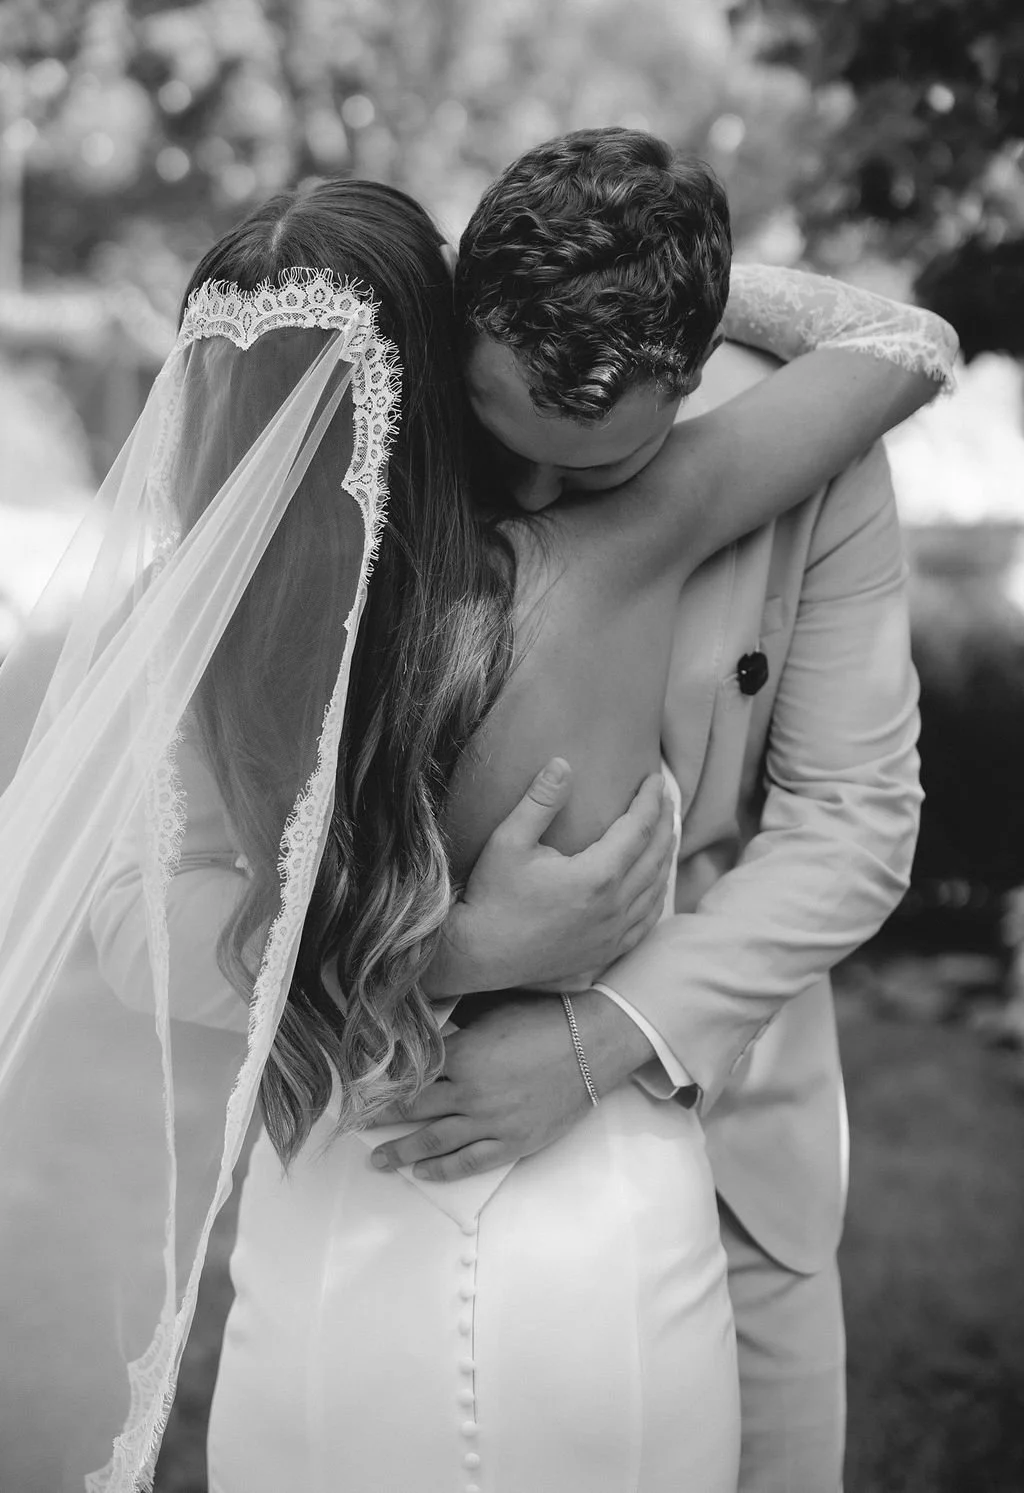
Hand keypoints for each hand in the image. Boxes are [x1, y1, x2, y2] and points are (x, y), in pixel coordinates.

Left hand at [368, 991, 655, 1180]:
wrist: (593, 1044)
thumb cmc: (544, 1018)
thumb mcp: (492, 1010)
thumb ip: (456, 1022)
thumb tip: (426, 1022)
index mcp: (461, 1056)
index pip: (408, 1076)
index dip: (381, 1085)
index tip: (356, 1092)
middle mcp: (469, 1092)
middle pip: (412, 1110)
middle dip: (380, 1120)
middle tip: (354, 1128)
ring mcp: (491, 1121)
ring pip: (434, 1142)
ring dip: (402, 1153)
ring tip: (379, 1162)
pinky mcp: (512, 1141)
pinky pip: (470, 1162)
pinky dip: (444, 1170)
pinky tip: (423, 1173)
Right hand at [424, 759, 674, 997]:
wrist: (480, 954)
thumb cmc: (492, 895)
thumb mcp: (509, 841)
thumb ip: (539, 801)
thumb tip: (562, 763)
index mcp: (596, 876)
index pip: (639, 828)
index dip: (650, 801)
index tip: (655, 779)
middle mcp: (614, 906)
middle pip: (655, 856)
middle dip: (665, 822)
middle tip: (666, 798)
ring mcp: (613, 933)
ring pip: (656, 888)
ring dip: (665, 856)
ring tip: (667, 831)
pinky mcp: (607, 950)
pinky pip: (647, 920)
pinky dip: (657, 894)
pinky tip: (656, 882)